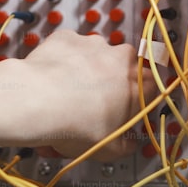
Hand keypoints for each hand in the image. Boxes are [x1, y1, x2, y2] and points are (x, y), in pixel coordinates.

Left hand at [12, 30, 156, 160]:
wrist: (38, 101)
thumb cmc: (77, 125)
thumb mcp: (109, 149)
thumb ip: (126, 145)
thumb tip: (129, 143)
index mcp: (140, 82)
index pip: (150, 89)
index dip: (134, 103)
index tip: (121, 113)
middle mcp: (121, 56)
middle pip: (119, 72)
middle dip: (108, 87)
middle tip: (89, 109)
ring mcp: (93, 43)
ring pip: (93, 59)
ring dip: (84, 74)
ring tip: (64, 98)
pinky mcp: (67, 37)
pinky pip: (68, 50)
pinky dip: (62, 62)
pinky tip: (51, 80)